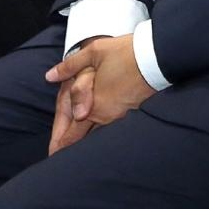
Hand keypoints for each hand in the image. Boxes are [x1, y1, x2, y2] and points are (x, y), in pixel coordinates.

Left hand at [44, 34, 156, 153]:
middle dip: (73, 145)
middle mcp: (107, 116)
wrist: (158, 55)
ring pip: (101, 132)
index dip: (60, 147)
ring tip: (80, 142)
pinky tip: (103, 125)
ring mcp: (122, 115)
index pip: (72, 135)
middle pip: (86, 139)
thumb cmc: (126, 53)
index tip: (53, 155)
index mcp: (93, 106)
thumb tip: (50, 76)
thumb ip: (69, 66)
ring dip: (89, 137)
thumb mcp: (93, 52)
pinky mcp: (136, 110)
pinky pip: (115, 125)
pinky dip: (105, 128)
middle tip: (61, 153)